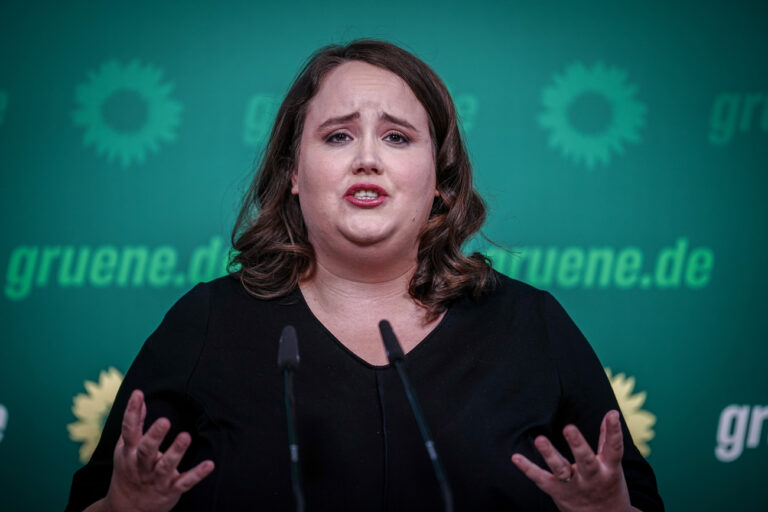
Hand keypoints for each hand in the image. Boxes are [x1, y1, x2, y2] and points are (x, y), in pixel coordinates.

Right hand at [104, 389, 214, 511]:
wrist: (127, 509)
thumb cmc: (129, 470)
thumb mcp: (126, 448)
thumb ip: (135, 424)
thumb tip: (138, 398)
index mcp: (130, 452)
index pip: (129, 430)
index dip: (132, 412)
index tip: (138, 394)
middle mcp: (141, 465)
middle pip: (146, 450)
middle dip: (154, 436)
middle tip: (164, 421)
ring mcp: (156, 478)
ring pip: (166, 466)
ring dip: (176, 452)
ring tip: (185, 437)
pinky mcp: (171, 490)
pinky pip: (185, 482)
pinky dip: (197, 474)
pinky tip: (209, 464)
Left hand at [511, 410, 631, 511]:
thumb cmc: (607, 486)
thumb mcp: (612, 466)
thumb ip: (608, 440)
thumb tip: (612, 413)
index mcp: (608, 469)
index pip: (613, 449)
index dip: (614, 432)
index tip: (612, 415)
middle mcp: (592, 478)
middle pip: (586, 461)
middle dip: (578, 445)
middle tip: (569, 428)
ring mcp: (574, 487)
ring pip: (561, 471)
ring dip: (550, 455)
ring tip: (540, 440)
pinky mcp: (558, 493)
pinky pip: (541, 480)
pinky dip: (528, 469)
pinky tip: (516, 458)